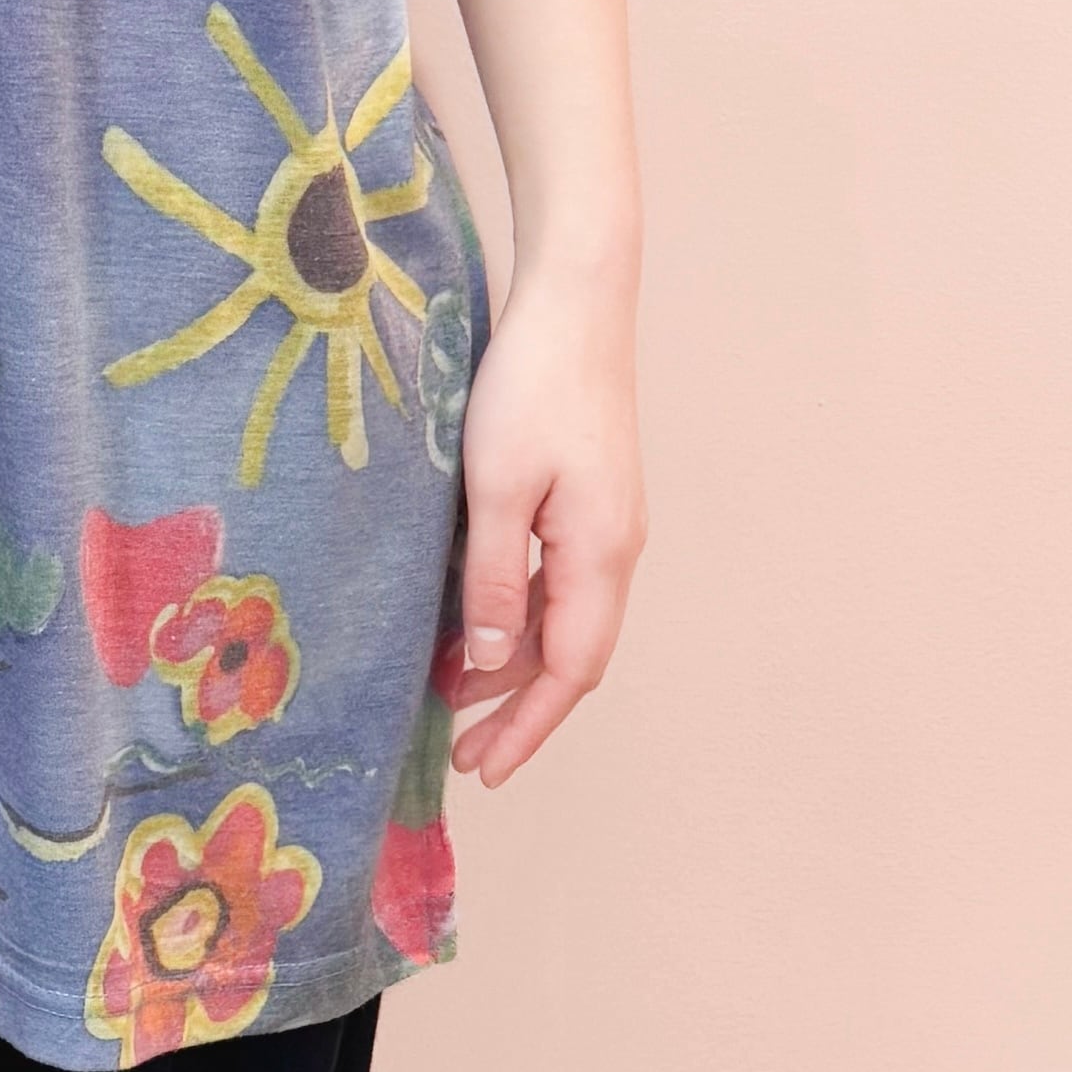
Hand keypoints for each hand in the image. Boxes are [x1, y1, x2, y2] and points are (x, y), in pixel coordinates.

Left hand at [443, 262, 644, 788]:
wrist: (577, 302)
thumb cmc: (532, 384)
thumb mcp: (497, 487)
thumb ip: (494, 578)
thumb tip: (491, 660)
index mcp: (602, 554)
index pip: (571, 671)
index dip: (529, 726)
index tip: (487, 770)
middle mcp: (617, 549)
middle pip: (573, 654)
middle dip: (519, 708)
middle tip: (463, 751)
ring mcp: (608, 523)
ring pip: (565, 619)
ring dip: (516, 661)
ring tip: (453, 694)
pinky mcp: (590, 499)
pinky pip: (559, 580)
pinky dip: (520, 614)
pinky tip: (477, 621)